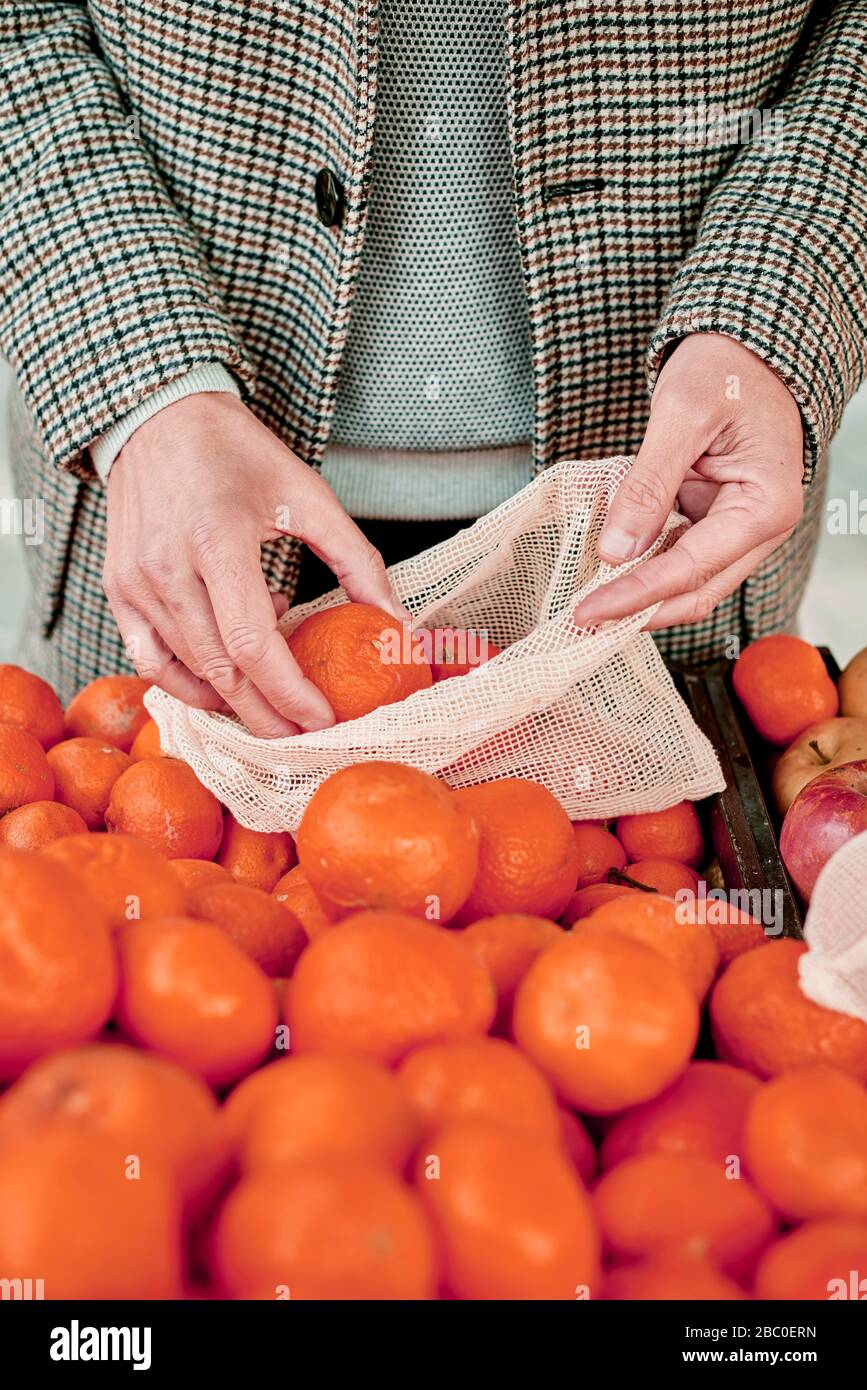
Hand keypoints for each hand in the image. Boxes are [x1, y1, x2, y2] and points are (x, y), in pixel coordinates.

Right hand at [103, 392, 406, 736]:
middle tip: (304, 736)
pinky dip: (189, 683)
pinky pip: (150, 661)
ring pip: (187, 673)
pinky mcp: (117, 591)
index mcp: (217, 541)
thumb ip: (356, 560)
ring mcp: (134, 584)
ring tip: (273, 695)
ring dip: (234, 698)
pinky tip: (225, 677)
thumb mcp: (306, 495)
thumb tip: (397, 621)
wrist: (157, 418)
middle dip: (267, 716)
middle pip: (221, 673)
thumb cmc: (235, 451)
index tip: (324, 718)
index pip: (254, 646)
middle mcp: (167, 569)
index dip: (291, 693)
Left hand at [572, 333, 804, 632]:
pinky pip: (677, 557)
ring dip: (639, 596)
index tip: (588, 611)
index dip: (636, 596)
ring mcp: (737, 528)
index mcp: (765, 507)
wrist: (746, 347)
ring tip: (587, 604)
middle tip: (580, 622)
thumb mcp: (681, 415)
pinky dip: (642, 567)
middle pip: (695, 592)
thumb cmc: (726, 369)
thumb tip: (616, 550)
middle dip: (638, 611)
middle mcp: (759, 528)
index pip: (691, 570)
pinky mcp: (715, 521)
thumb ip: (648, 484)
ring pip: (686, 583)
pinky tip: (605, 572)